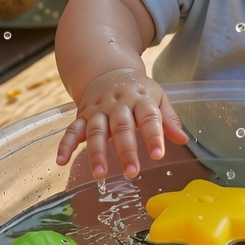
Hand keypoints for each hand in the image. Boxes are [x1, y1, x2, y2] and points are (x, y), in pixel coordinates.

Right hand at [56, 68, 187, 178]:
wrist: (108, 70)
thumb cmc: (138, 90)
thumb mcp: (157, 98)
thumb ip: (169, 119)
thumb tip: (183, 140)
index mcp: (140, 99)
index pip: (149, 118)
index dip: (154, 137)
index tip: (158, 155)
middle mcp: (118, 104)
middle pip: (121, 128)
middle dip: (126, 151)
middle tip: (132, 173)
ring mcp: (98, 110)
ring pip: (96, 131)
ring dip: (97, 153)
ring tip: (100, 174)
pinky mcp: (82, 115)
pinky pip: (72, 130)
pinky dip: (65, 145)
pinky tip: (61, 161)